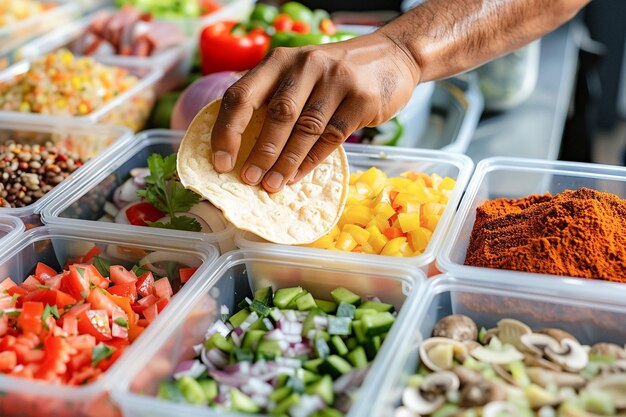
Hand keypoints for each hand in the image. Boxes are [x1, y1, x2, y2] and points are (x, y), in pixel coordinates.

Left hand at [210, 31, 420, 192]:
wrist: (392, 56)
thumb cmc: (335, 74)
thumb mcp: (301, 73)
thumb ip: (276, 97)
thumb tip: (244, 148)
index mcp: (280, 60)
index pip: (242, 95)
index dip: (227, 130)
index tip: (221, 162)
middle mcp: (306, 65)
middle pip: (277, 114)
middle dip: (260, 152)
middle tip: (248, 180)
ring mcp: (336, 80)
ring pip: (306, 129)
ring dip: (286, 162)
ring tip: (272, 185)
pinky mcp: (361, 98)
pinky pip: (332, 136)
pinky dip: (312, 160)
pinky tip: (298, 175)